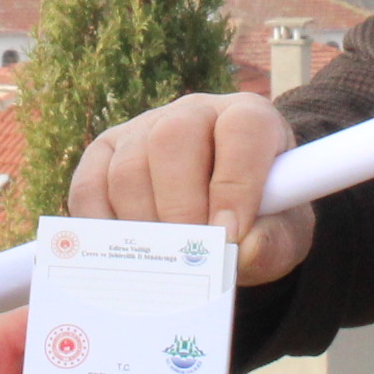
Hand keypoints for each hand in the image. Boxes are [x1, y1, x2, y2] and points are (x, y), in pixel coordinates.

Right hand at [71, 91, 314, 284]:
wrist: (226, 219)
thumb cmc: (260, 221)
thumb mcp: (284, 234)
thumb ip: (273, 242)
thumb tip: (242, 251)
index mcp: (248, 118)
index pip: (241, 128)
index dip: (235, 182)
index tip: (230, 235)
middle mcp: (193, 112)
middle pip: (172, 138)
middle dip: (180, 205)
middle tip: (188, 253)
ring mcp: (143, 128)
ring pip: (128, 166)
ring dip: (143, 222)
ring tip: (161, 260)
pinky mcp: (105, 153)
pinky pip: (89, 186)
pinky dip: (102, 226)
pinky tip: (124, 253)